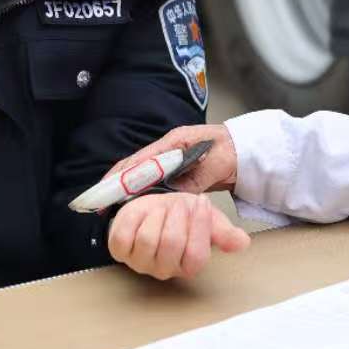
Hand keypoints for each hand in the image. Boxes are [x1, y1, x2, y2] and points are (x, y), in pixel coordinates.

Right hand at [104, 123, 236, 193]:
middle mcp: (168, 149)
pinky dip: (141, 193)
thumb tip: (174, 193)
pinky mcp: (176, 171)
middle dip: (117, 183)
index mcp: (175, 141)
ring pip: (142, 175)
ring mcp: (171, 160)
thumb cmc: (234, 150)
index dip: (122, 175)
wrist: (248, 149)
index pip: (141, 159)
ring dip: (127, 189)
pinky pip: (154, 182)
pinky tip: (133, 205)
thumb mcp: (217, 163)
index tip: (107, 190)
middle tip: (100, 202)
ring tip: (109, 206)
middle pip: (135, 166)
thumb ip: (196, 177)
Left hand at [109, 192, 249, 280]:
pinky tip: (142, 213)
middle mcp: (164, 269)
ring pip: (147, 239)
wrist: (155, 207)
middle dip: (176, 216)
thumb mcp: (208, 219)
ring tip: (161, 208)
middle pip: (171, 244)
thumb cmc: (182, 216)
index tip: (201, 202)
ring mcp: (139, 262)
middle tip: (178, 204)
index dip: (199, 226)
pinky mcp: (118, 251)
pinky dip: (133, 218)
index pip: (196, 256)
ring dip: (156, 215)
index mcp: (188, 265)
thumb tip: (242, 242)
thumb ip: (224, 232)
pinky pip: (123, 236)